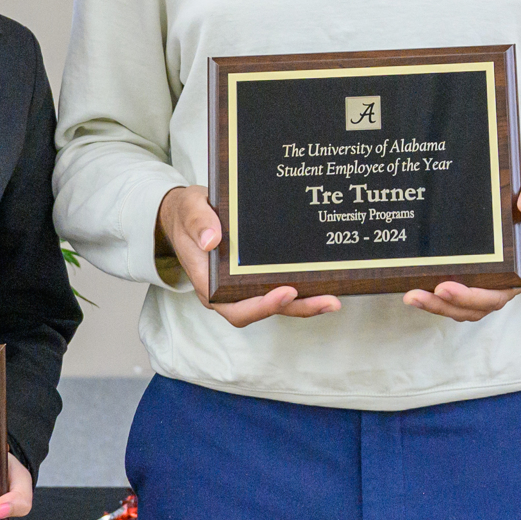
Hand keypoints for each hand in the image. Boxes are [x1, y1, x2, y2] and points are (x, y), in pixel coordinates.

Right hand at [159, 185, 342, 326]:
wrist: (187, 213)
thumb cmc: (187, 214)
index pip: (236, 307)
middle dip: (296, 308)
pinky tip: (324, 281)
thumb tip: (211, 240)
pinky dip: (301, 288)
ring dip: (304, 303)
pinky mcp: (254, 276)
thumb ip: (197, 222)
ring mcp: (242, 285)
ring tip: (333, 299)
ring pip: (275, 302)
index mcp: (208, 283)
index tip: (286, 292)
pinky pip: (277, 286)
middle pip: (263, 309)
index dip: (262, 306)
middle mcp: (227, 292)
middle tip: (327, 302)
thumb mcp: (188, 210)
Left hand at [405, 178, 520, 323]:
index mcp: (520, 269)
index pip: (497, 293)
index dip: (471, 296)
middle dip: (445, 304)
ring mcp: (489, 284)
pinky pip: (457, 298)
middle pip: (475, 307)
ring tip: (412, 297)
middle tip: (419, 295)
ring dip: (437, 306)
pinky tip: (415, 291)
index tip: (446, 286)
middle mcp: (505, 283)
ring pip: (463, 307)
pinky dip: (437, 299)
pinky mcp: (476, 280)